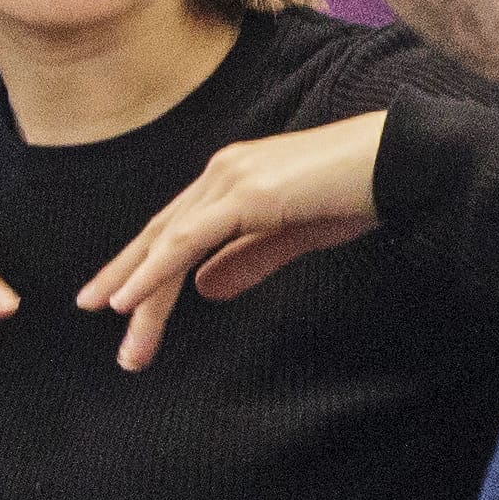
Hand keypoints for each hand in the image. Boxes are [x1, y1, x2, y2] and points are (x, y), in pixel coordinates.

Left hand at [77, 114, 388, 373]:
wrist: (400, 162)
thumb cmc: (357, 194)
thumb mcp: (293, 235)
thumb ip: (248, 259)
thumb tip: (203, 289)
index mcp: (231, 179)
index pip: (173, 229)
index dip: (141, 265)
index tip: (116, 300)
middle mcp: (221, 173)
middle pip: (160, 236)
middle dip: (127, 281)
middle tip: (98, 319)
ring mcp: (230, 179)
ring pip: (168, 244)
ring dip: (139, 292)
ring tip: (122, 337)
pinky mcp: (247, 194)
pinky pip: (188, 240)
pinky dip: (155, 271)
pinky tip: (131, 300)